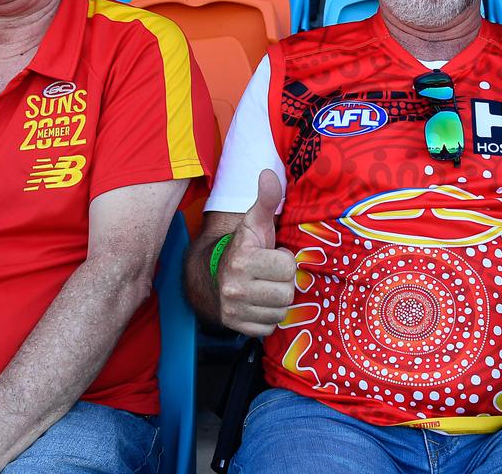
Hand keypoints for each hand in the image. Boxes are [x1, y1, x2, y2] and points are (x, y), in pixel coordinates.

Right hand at [216, 170, 295, 337]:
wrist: (213, 277)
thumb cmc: (244, 248)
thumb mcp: (254, 223)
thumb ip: (265, 200)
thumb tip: (269, 174)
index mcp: (242, 260)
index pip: (288, 268)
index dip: (285, 261)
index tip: (273, 257)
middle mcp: (234, 288)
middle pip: (286, 293)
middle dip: (284, 283)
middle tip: (272, 275)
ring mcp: (233, 311)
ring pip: (280, 312)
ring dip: (278, 301)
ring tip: (267, 288)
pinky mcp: (236, 327)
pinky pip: (269, 327)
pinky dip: (269, 318)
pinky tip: (260, 304)